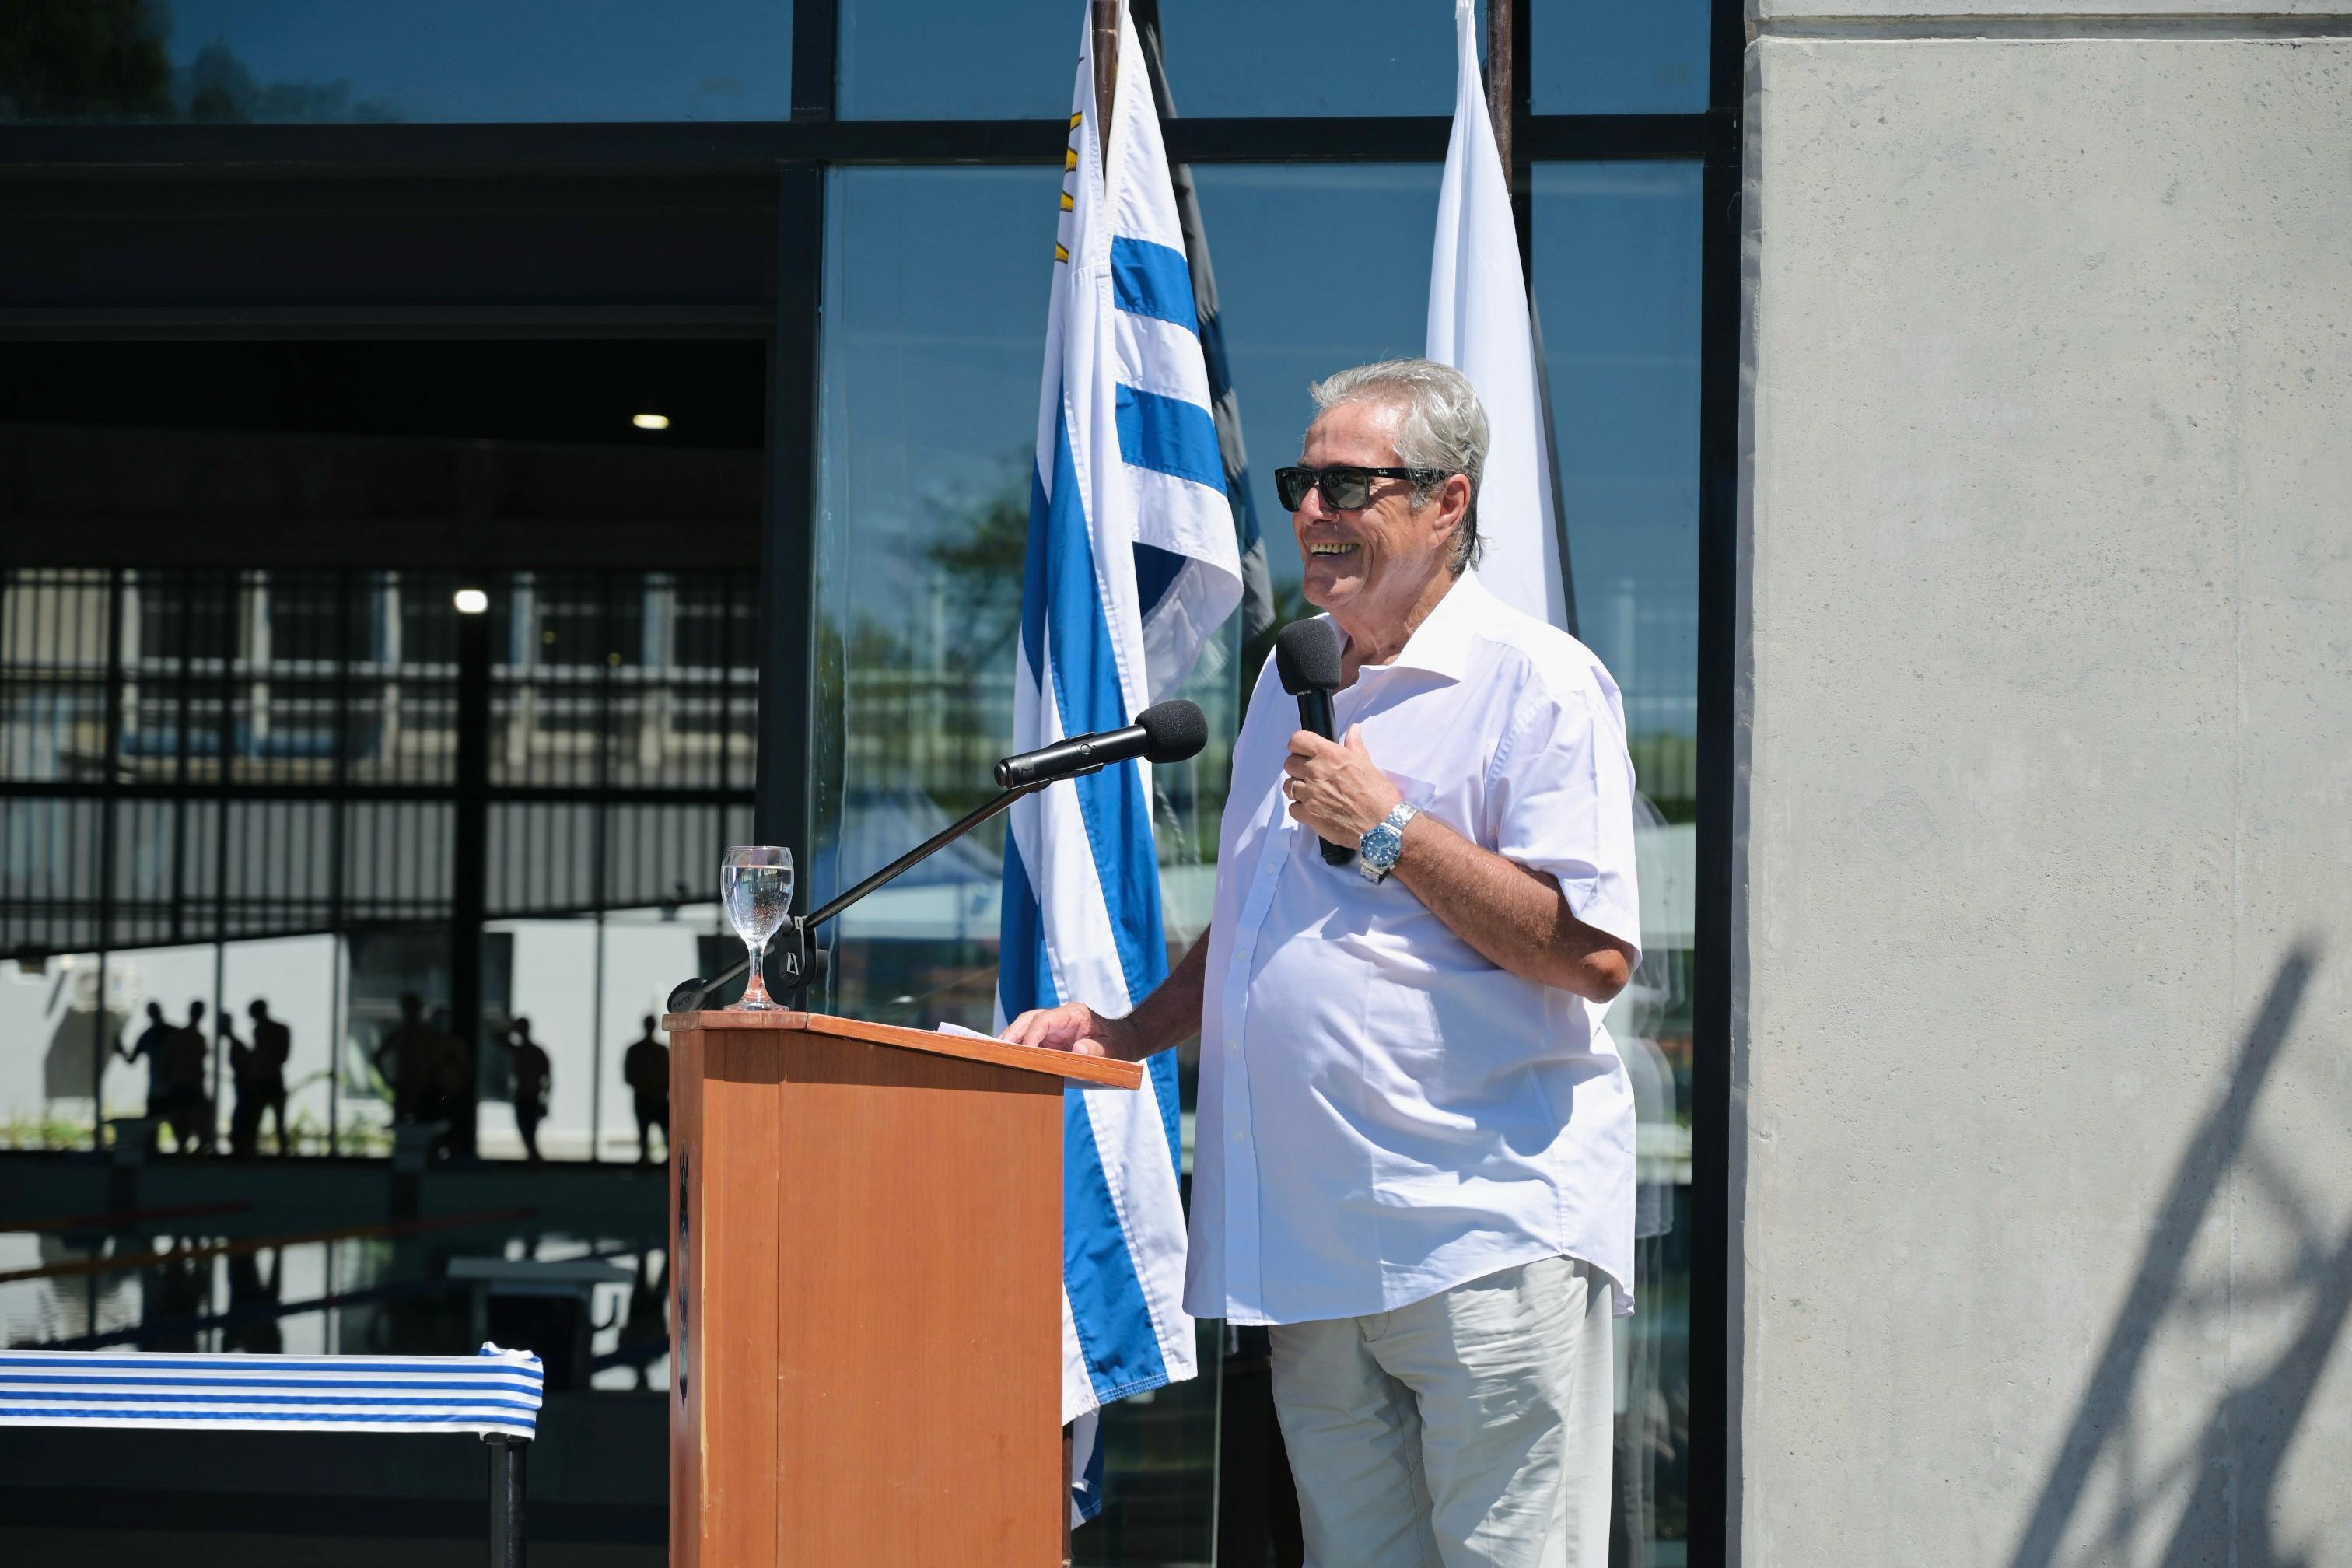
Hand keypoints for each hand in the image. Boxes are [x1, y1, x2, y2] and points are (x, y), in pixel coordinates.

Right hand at [1001, 1001, 1139, 1060]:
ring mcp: (1054, 1027)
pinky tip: (1010, 1062)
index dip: (1032, 1034)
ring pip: (1025, 1028)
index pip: (1045, 1019)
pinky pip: (1030, 1041)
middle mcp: (1060, 1017)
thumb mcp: (1113, 1049)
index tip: (1026, 1052)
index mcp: (1074, 1014)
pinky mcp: (1051, 1038)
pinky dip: (1019, 1049)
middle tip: (999, 1050)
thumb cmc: (1119, 1044)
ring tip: (998, 1057)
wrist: (1124, 1042)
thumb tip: (1077, 1048)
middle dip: (1013, 1033)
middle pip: (1029, 1019)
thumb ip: (1097, 1049)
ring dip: (1012, 1041)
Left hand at [1283, 725, 1402, 849]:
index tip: (1303, 752)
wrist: (1382, 825)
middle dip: (1298, 768)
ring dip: (1298, 789)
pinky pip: (1292, 808)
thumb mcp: (1367, 764)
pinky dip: (1300, 809)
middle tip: (1312, 776)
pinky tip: (1314, 809)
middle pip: (1289, 763)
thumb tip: (1354, 729)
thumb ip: (1354, 745)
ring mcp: (1310, 794)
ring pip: (1288, 786)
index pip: (1298, 740)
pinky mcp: (1308, 815)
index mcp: (1331, 755)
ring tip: (1314, 794)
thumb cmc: (1378, 795)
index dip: (1298, 746)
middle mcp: (1316, 772)